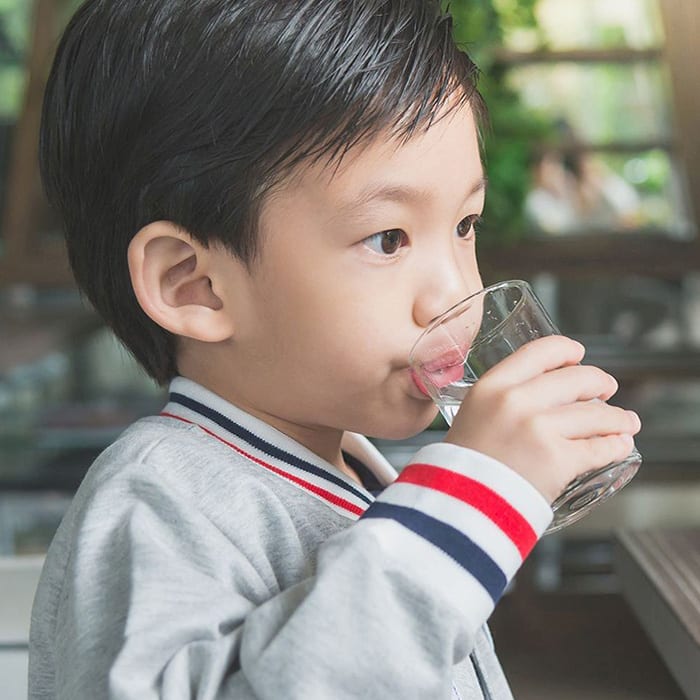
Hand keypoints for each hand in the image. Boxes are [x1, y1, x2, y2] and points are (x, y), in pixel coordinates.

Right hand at [443, 335, 641, 502]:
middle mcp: (515, 401)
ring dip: (618, 418)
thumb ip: (505, 397)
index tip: (578, 355)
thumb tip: (548, 390)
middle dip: (600, 383)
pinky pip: (600, 447)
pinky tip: (620, 445)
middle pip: (578, 379)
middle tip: (606, 390)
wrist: (459, 504)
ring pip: (596, 414)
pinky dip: (616, 446)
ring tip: (625, 423)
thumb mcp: (474, 414)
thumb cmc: (463, 466)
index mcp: (492, 385)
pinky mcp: (558, 460)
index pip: (542, 350)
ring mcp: (538, 429)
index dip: (567, 350)